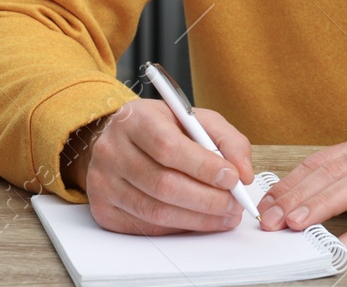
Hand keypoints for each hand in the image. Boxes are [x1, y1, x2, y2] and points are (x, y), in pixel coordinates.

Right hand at [69, 98, 255, 235]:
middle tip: (235, 205)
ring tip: (224, 215)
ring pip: (155, 211)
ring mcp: (103, 182)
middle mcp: (112, 150)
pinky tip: (198, 220)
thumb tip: (243, 172)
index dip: (204, 166)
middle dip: (207, 199)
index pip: (168, 147)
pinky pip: (146, 227)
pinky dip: (178, 227)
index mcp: (135, 119)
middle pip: (163, 184)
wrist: (117, 140)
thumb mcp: (195, 119)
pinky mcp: (103, 209)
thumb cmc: (161, 128)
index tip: (233, 178)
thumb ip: (227, 139)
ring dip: (197, 219)